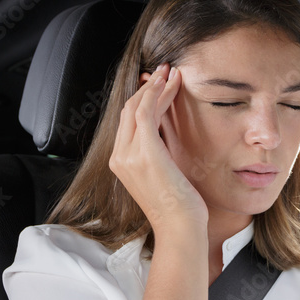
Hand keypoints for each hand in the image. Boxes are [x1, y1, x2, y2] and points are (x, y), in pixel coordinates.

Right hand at [109, 63, 207, 233]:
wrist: (179, 227)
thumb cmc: (178, 208)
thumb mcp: (164, 177)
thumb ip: (158, 157)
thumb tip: (165, 140)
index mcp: (122, 163)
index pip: (128, 123)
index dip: (141, 100)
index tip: (157, 85)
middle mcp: (120, 157)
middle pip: (129, 111)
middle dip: (147, 88)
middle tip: (164, 71)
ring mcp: (129, 154)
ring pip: (137, 107)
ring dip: (155, 86)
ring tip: (171, 72)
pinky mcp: (144, 152)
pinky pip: (146, 112)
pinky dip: (157, 93)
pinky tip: (169, 83)